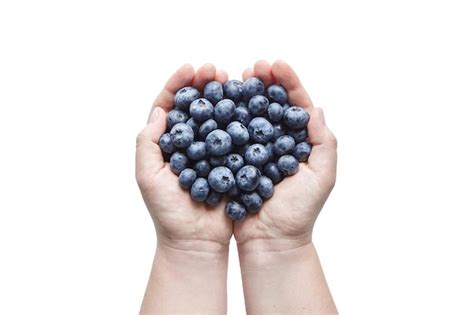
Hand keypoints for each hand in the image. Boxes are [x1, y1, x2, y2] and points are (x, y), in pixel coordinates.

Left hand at [135, 63, 232, 252]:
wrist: (196, 241)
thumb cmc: (168, 212)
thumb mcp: (148, 177)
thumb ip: (148, 143)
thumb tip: (160, 110)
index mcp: (166, 143)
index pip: (170, 106)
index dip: (179, 85)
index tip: (191, 68)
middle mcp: (188, 143)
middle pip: (196, 106)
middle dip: (204, 85)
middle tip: (215, 70)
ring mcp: (211, 152)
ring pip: (218, 118)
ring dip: (224, 98)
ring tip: (233, 82)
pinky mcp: (230, 163)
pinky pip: (235, 138)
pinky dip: (241, 121)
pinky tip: (248, 108)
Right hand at [234, 60, 337, 250]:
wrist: (270, 241)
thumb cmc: (299, 212)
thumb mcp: (322, 177)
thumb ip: (323, 143)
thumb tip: (316, 109)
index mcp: (302, 142)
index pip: (297, 105)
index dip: (288, 82)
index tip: (275, 65)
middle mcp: (279, 142)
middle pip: (272, 105)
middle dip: (264, 83)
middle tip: (253, 67)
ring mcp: (257, 150)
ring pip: (250, 116)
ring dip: (244, 95)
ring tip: (235, 79)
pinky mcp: (237, 161)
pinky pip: (232, 136)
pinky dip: (226, 119)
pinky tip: (219, 105)